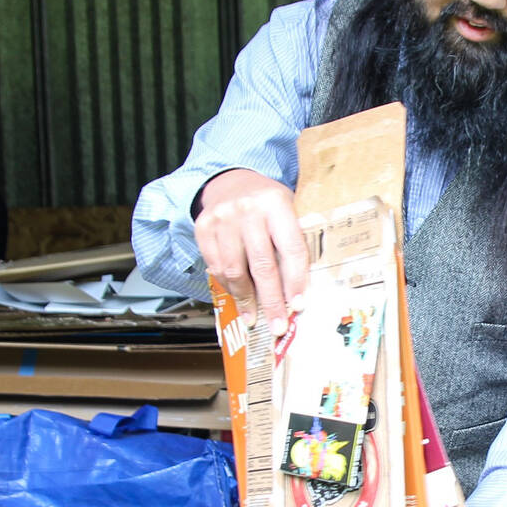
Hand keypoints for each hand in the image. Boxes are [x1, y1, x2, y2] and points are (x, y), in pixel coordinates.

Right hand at [194, 169, 307, 331]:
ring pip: (235, 270)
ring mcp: (222, 219)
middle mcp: (248, 210)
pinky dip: (228, 287)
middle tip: (277, 325)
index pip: (290, 248)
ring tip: (254, 317)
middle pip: (261, 265)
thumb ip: (294, 241)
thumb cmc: (266, 204)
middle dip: (271, 300)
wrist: (231, 182)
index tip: (298, 305)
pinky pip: (216, 267)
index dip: (295, 280)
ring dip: (246, 300)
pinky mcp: (203, 228)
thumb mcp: (288, 209)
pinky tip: (239, 298)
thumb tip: (302, 290)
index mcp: (276, 203)